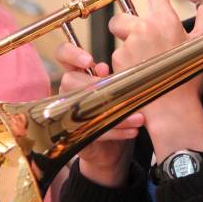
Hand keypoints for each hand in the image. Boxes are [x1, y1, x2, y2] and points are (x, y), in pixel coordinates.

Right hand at [56, 42, 143, 185]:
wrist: (112, 148)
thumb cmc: (114, 109)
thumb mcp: (117, 88)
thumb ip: (112, 76)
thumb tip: (102, 68)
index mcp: (78, 74)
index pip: (63, 55)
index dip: (71, 53)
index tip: (89, 60)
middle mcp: (69, 92)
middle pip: (70, 80)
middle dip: (96, 85)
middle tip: (120, 92)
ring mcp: (69, 115)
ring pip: (85, 106)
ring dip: (116, 112)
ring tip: (139, 117)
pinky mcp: (76, 136)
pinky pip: (96, 130)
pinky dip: (118, 129)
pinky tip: (133, 130)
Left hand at [109, 0, 202, 160]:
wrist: (173, 110)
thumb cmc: (190, 76)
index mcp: (165, 20)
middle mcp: (144, 29)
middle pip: (123, 16)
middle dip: (129, 26)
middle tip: (146, 43)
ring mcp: (128, 46)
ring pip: (119, 37)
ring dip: (127, 44)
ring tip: (145, 61)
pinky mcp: (117, 62)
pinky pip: (116, 56)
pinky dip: (124, 62)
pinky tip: (140, 72)